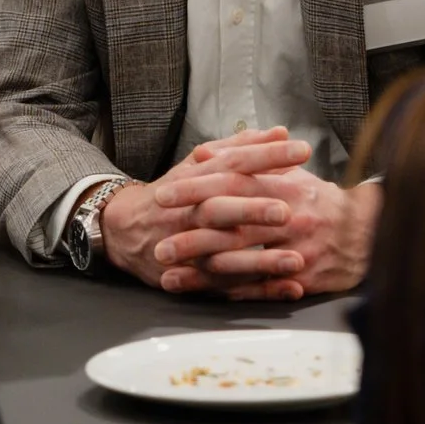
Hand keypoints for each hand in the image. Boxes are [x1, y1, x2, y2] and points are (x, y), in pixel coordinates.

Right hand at [92, 129, 308, 290]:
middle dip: (252, 211)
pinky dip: (258, 291)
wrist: (122, 230)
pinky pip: (226, 288)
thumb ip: (238, 148)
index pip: (232, 164)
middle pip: (220, 210)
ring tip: (297, 260)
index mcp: (196, 180)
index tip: (302, 150)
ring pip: (222, 255)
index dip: (266, 156)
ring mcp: (187, 249)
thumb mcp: (198, 165)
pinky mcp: (192, 279)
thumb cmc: (172, 194)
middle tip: (287, 210)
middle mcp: (190, 213)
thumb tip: (278, 132)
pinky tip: (288, 288)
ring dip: (260, 261)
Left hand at [152, 172, 383, 302]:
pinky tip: (200, 291)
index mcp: (286, 188)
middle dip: (190, 233)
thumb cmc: (325, 203)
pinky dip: (225, 291)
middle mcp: (290, 219)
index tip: (164, 194)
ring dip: (200, 268)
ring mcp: (295, 251)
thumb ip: (251, 163)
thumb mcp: (293, 174)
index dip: (196, 190)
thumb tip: (206, 155)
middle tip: (157, 239)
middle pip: (231, 225)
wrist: (372, 234)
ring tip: (167, 271)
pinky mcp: (301, 279)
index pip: (233, 185)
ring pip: (240, 261)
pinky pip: (258, 287)